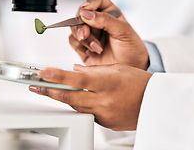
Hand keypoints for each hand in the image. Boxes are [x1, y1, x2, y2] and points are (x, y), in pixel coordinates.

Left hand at [29, 64, 151, 130]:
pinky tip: (77, 99)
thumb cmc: (140, 83)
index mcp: (108, 83)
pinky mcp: (105, 123)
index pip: (77, 80)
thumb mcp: (117, 69)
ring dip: (62, 98)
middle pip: (70, 97)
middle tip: (36, 86)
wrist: (157, 103)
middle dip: (50, 91)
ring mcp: (104, 114)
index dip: (58, 77)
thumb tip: (75, 70)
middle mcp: (105, 101)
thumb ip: (93, 70)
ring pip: (76, 107)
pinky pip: (87, 114)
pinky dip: (80, 105)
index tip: (43, 73)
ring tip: (50, 90)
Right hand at [70, 0, 148, 69]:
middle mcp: (97, 21)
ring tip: (97, 47)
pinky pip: (73, 40)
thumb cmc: (132, 49)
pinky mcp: (83, 46)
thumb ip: (105, 20)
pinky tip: (92, 51)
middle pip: (80, 13)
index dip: (89, 1)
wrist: (132, 69)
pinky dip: (80, 46)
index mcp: (108, 11)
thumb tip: (86, 13)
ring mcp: (89, 33)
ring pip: (74, 27)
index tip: (87, 10)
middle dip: (82, 24)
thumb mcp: (123, 31)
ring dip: (83, 38)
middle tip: (87, 34)